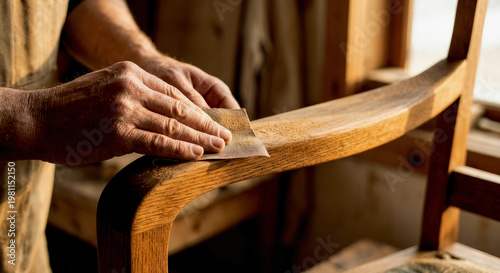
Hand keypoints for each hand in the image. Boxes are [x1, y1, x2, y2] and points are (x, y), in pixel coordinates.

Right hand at [24, 61, 231, 164]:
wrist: (35, 119)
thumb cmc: (70, 109)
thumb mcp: (106, 89)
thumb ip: (136, 100)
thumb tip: (167, 123)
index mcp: (130, 73)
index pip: (174, 93)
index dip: (197, 109)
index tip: (212, 121)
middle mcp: (131, 86)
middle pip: (180, 107)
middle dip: (205, 124)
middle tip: (224, 136)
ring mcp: (125, 107)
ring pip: (173, 124)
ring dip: (199, 138)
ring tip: (218, 147)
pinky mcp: (119, 131)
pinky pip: (158, 141)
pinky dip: (180, 148)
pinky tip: (196, 154)